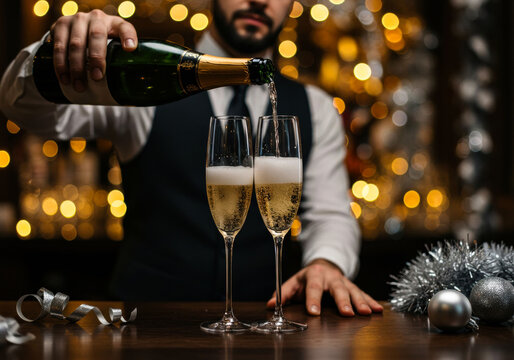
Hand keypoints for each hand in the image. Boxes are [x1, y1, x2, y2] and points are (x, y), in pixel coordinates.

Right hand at [50, 10, 137, 91]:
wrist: (79, 28)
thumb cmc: (103, 43)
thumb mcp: (115, 47)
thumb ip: (122, 61)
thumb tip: (128, 91)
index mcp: (115, 23)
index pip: (125, 28)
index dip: (128, 37)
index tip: (130, 49)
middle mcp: (96, 18)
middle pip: (96, 36)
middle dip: (96, 59)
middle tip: (96, 78)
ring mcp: (77, 19)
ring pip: (75, 43)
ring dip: (76, 67)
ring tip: (79, 86)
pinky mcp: (61, 24)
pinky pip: (58, 45)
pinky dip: (60, 64)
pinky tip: (63, 77)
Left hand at [266, 259, 382, 315]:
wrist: (323, 265)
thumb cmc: (306, 279)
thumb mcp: (293, 283)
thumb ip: (283, 293)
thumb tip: (271, 305)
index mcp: (314, 274)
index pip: (313, 287)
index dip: (313, 299)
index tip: (314, 311)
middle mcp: (330, 277)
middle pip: (337, 288)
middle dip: (342, 301)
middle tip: (346, 313)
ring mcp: (343, 281)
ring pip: (353, 290)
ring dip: (360, 302)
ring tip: (367, 313)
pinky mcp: (353, 286)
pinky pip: (363, 293)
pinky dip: (371, 301)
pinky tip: (378, 310)